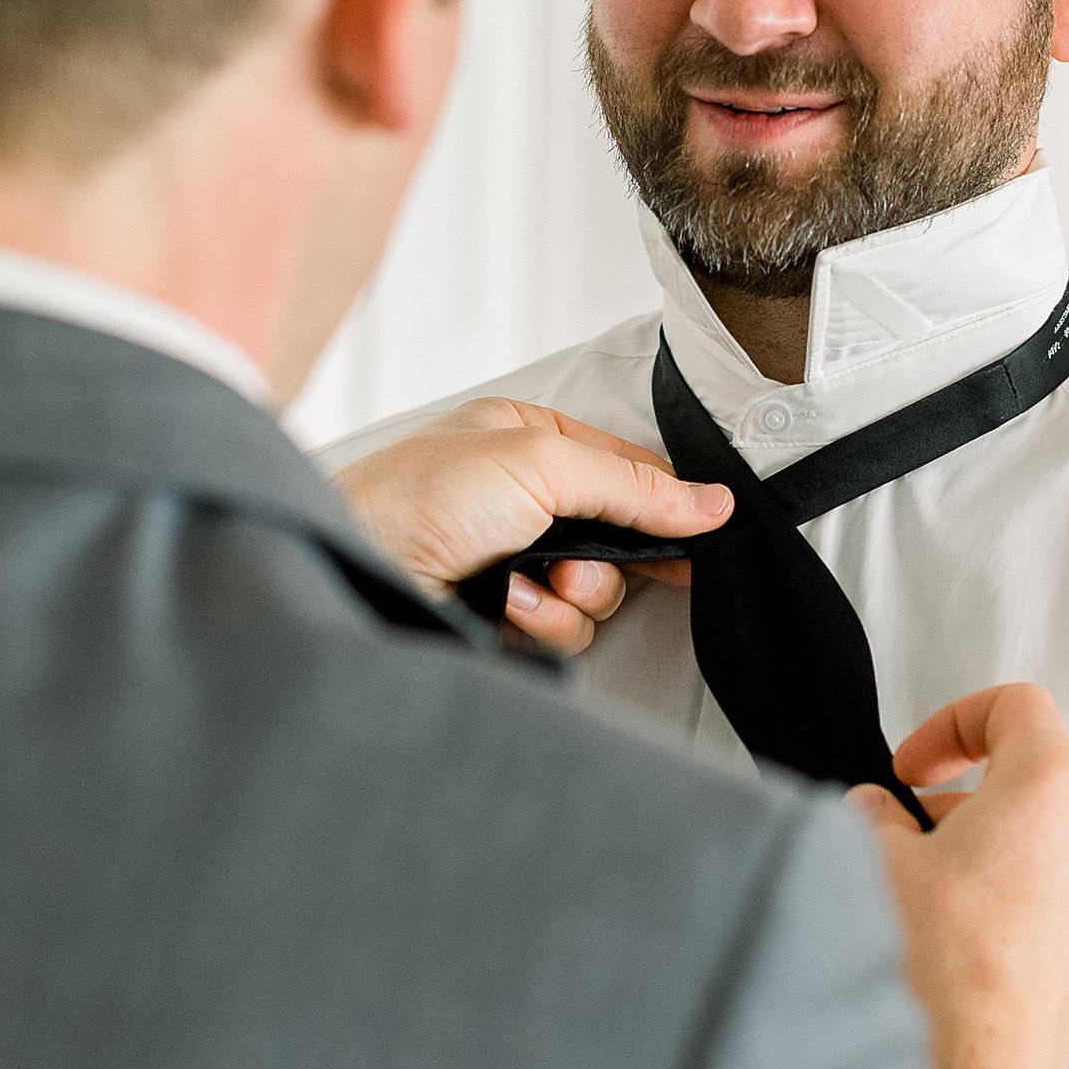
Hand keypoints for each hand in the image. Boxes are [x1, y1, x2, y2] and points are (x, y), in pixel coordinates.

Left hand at [335, 398, 730, 655]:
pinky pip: (564, 629)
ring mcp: (515, 558)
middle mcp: (524, 498)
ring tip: (526, 584)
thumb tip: (710, 503)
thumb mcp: (537, 462)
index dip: (667, 503)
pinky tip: (503, 607)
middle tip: (577, 561)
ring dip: (570, 596)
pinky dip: (540, 622)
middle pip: (620, 538)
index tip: (703, 531)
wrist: (358, 569)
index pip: (626, 468)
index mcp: (528, 440)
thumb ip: (630, 484)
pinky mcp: (504, 613)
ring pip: (597, 594)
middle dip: (608, 559)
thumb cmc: (418, 497)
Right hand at [852, 684, 1068, 1068]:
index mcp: (1051, 787)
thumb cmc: (941, 965)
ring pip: (1037, 840)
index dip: (952, 721)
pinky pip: (1046, 896)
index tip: (911, 765)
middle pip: (1028, 777)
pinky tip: (944, 934)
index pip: (1016, 707)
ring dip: (977, 847)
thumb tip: (880, 815)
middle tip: (904, 827)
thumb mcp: (877, 859)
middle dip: (958, 795)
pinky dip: (999, 894)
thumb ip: (875, 815)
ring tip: (915, 889)